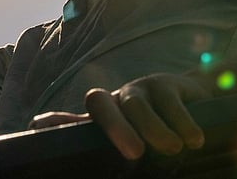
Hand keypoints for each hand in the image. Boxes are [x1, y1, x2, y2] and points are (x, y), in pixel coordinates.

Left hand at [30, 73, 210, 159]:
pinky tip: (195, 139)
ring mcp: (140, 88)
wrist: (195, 103)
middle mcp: (116, 99)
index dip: (56, 121)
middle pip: (100, 103)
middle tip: (135, 154)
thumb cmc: (153, 127)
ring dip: (155, 128)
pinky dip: (183, 122)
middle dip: (115, 128)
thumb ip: (90, 136)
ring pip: (136, 105)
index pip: (70, 120)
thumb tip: (43, 130)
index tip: (40, 128)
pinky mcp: (167, 83)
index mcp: (102, 116)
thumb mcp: (126, 136)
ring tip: (174, 149)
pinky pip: (170, 102)